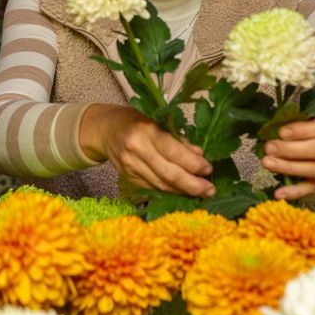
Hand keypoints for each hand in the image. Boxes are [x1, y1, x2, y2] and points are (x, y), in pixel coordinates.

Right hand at [80, 104, 213, 197]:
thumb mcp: (157, 121)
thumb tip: (200, 155)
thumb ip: (178, 139)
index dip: (193, 164)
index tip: (208, 169)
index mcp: (146, 131)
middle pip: (169, 174)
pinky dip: (170, 192)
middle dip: (192, 184)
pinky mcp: (129, 179)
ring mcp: (131, 167)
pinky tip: (182, 192)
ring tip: (201, 193)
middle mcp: (137, 151)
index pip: (173, 152)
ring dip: (183, 191)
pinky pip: (153, 188)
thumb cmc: (135, 121)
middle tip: (209, 190)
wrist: (105, 130)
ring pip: (161, 185)